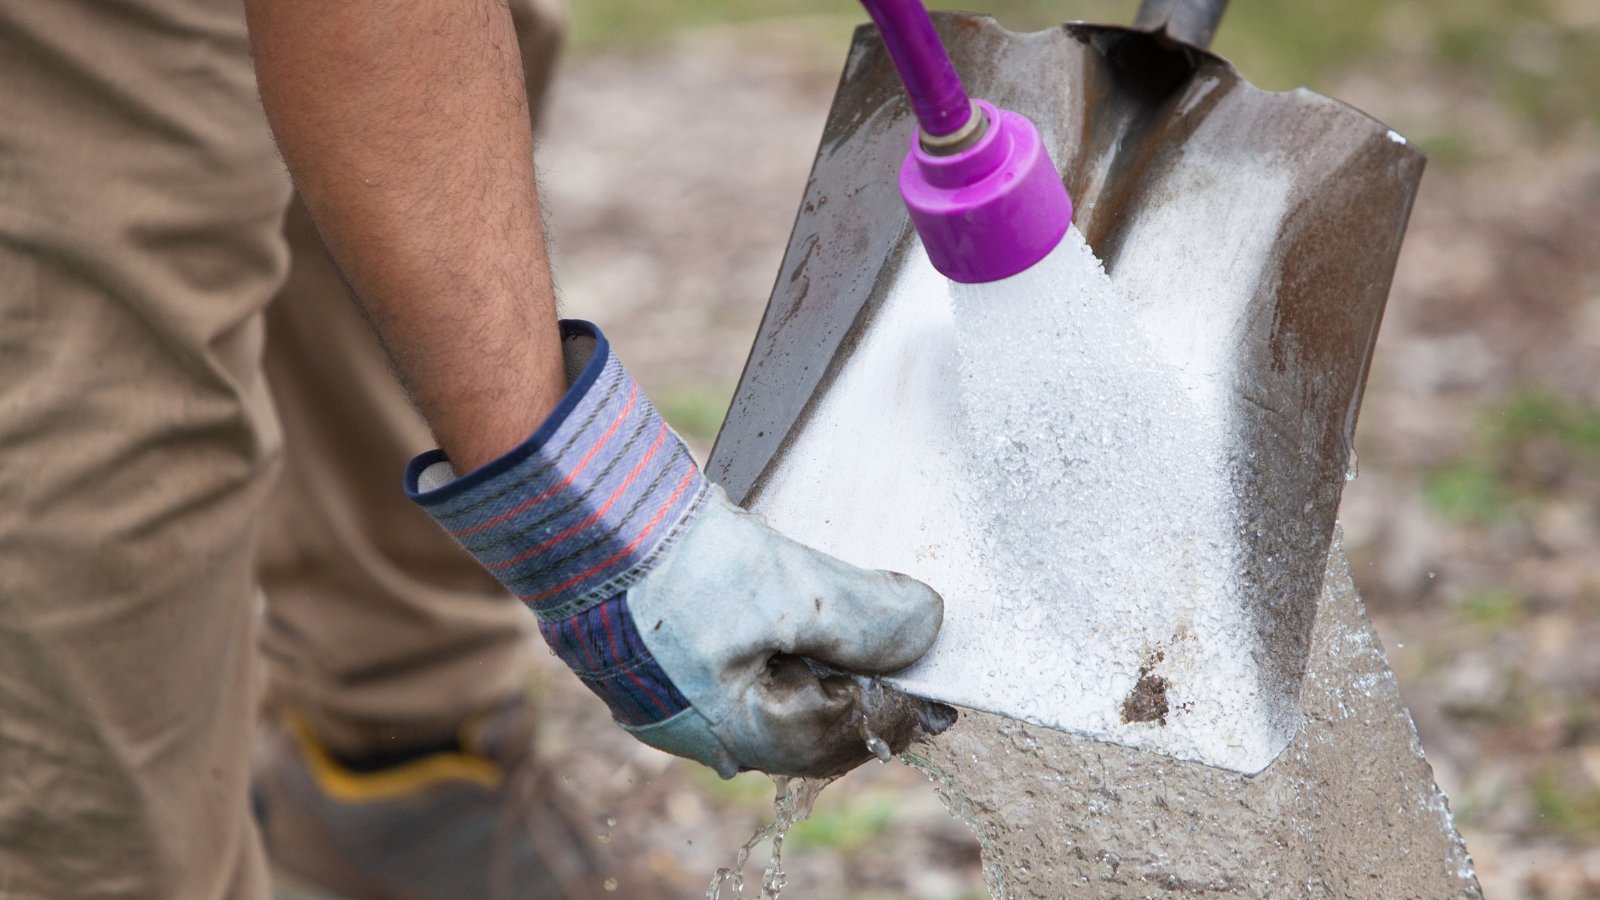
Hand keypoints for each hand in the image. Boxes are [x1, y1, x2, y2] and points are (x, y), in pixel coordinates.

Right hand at [408, 321, 951, 776]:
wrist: (577, 515)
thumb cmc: (672, 565)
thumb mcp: (787, 590)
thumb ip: (865, 617)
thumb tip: (926, 629)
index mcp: (735, 731)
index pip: (842, 735)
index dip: (899, 705)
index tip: (942, 682)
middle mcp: (702, 727)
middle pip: (808, 720)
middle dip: (860, 683)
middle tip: (909, 647)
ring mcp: (676, 693)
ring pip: (774, 689)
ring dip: (822, 658)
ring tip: (860, 618)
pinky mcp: (660, 653)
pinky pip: (740, 660)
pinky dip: (781, 637)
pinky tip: (796, 604)